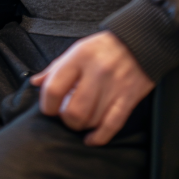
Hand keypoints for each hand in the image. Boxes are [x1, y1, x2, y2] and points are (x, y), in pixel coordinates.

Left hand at [30, 31, 154, 145]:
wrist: (142, 40)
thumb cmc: (105, 46)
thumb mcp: (78, 49)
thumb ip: (56, 67)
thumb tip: (35, 83)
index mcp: (79, 56)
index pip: (53, 89)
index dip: (47, 105)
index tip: (50, 108)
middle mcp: (96, 71)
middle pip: (73, 112)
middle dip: (67, 119)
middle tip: (68, 114)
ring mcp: (114, 85)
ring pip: (91, 121)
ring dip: (83, 126)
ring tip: (82, 119)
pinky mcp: (129, 97)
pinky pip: (111, 125)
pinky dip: (99, 137)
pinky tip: (92, 138)